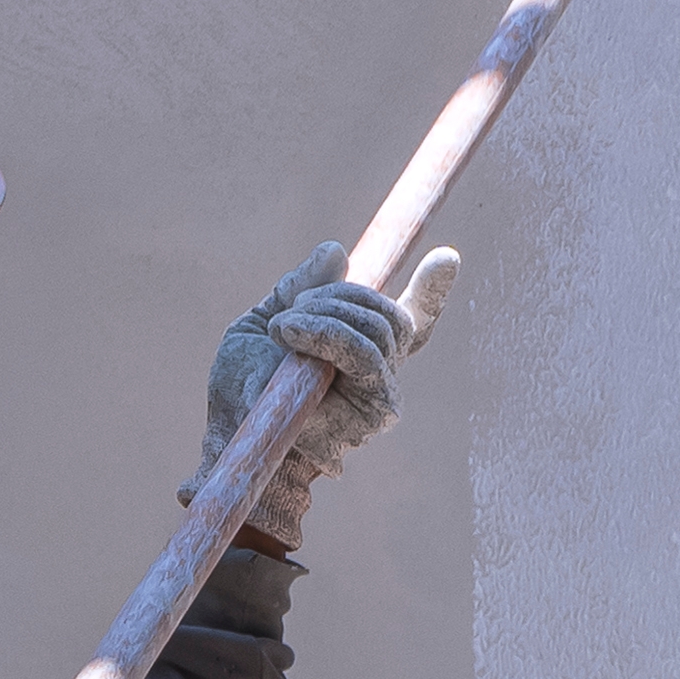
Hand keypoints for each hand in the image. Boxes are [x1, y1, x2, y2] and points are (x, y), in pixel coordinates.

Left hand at [191, 240, 459, 542]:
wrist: (234, 427)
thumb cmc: (244, 384)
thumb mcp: (269, 319)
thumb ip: (302, 288)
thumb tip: (336, 251)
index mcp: (362, 351)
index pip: (410, 321)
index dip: (432, 292)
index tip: (446, 258)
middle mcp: (381, 372)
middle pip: (389, 314)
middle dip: (340, 294)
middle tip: (294, 304)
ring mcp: (382, 392)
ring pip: (378, 329)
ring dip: (326, 314)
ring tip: (283, 327)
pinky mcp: (376, 411)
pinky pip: (365, 353)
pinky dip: (326, 333)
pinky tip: (290, 331)